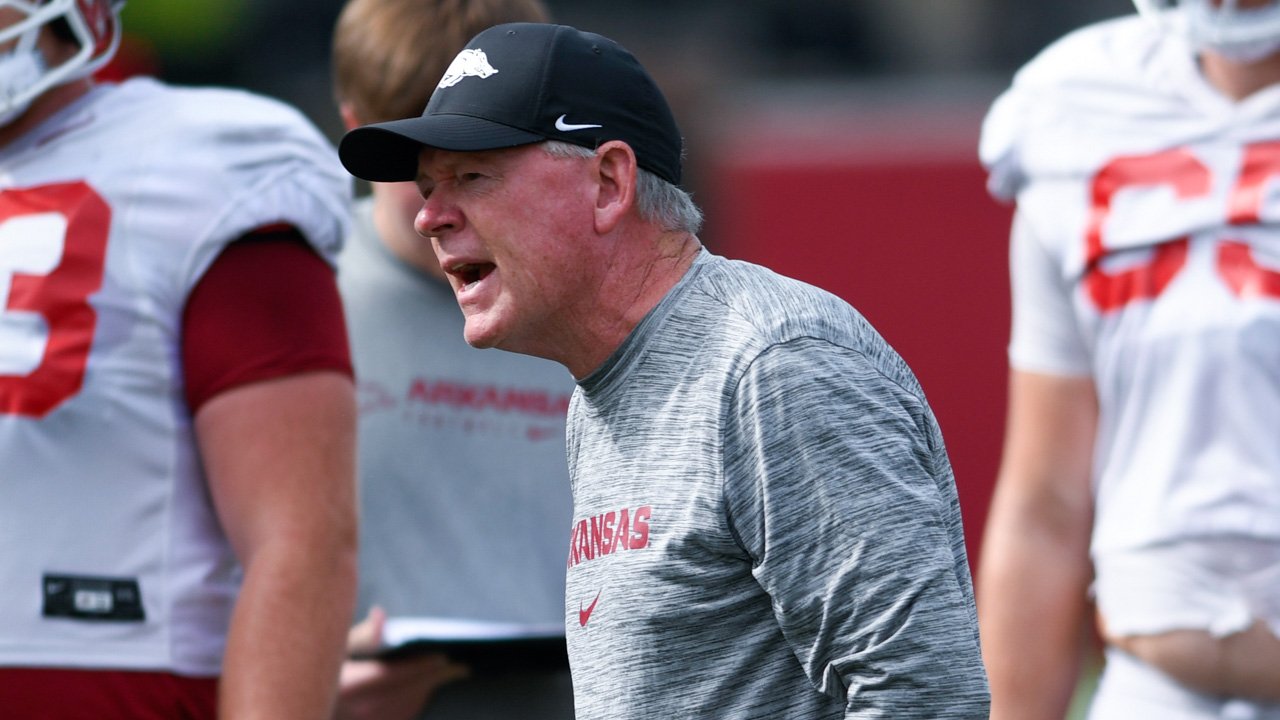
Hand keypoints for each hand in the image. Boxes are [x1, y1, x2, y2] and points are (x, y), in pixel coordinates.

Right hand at [333, 607, 470, 719]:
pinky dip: (415, 701)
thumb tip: (381, 613)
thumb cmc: (320, 670)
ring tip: (446, 675)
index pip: (396, 675)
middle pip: (409, 691)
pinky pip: (401, 715)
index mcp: (350, 685)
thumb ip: (360, 634)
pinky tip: (424, 690)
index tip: (444, 657)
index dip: (423, 666)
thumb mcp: (334, 650)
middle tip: (459, 668)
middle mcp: (360, 709)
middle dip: (436, 678)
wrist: (306, 703)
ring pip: (408, 705)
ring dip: (428, 689)